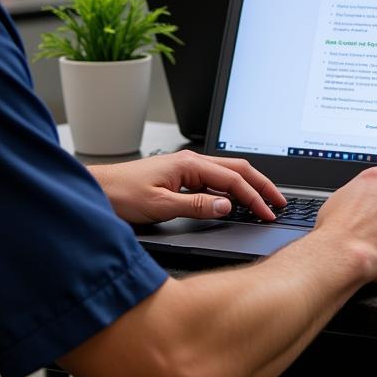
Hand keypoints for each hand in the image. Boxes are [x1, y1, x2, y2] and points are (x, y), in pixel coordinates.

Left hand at [88, 150, 286, 224]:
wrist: (96, 190)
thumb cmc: (120, 194)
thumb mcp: (159, 205)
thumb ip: (196, 206)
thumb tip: (227, 206)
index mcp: (188, 165)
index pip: (232, 179)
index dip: (254, 197)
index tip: (268, 213)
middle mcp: (190, 162)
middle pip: (237, 169)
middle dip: (261, 185)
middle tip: (280, 202)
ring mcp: (185, 169)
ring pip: (227, 173)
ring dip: (248, 186)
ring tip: (265, 200)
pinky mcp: (180, 177)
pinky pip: (214, 180)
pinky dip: (232, 189)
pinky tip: (236, 200)